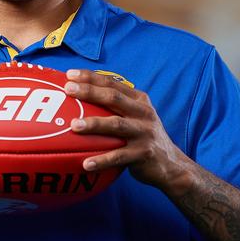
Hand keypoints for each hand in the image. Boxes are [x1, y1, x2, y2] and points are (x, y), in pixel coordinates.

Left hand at [64, 69, 187, 189]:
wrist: (171, 165)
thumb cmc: (142, 137)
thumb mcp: (135, 117)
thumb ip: (115, 107)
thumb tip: (79, 98)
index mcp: (139, 100)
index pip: (112, 83)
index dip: (91, 77)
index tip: (70, 74)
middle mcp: (143, 113)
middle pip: (113, 98)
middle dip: (89, 91)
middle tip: (68, 90)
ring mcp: (144, 133)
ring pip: (116, 125)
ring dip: (94, 124)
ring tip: (74, 125)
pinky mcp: (144, 154)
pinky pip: (119, 157)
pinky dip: (102, 160)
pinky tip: (86, 164)